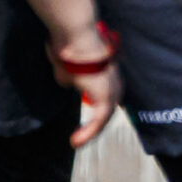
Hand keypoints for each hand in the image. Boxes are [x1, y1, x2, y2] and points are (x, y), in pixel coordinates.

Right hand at [49, 30, 120, 149]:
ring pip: (103, 118)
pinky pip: (98, 121)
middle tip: (78, 138)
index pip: (103, 98)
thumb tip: (68, 84)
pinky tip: (75, 141)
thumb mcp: (67, 69)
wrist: (76, 39)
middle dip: (94, 126)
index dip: (94, 112)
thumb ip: (70, 79)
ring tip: (75, 142)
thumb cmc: (70, 48)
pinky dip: (88, 133)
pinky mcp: (106, 99)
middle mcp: (114, 83)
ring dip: (89, 132)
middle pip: (106, 111)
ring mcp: (112, 91)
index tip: (82, 124)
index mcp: (107, 75)